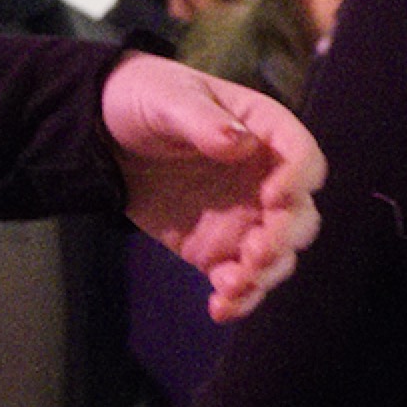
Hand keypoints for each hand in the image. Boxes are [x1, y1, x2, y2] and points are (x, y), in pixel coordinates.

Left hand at [101, 54, 322, 319]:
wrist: (104, 135)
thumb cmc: (145, 99)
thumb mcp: (168, 99)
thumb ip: (202, 120)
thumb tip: (239, 143)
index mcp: (264, 133)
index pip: (302, 158)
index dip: (298, 180)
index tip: (274, 196)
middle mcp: (265, 180)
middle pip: (300, 217)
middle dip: (285, 239)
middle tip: (256, 252)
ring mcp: (244, 219)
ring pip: (277, 257)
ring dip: (264, 276)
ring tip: (234, 286)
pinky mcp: (216, 250)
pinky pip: (238, 279)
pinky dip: (237, 297)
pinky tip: (219, 307)